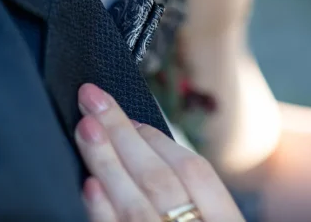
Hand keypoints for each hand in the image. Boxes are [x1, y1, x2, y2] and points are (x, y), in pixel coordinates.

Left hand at [76, 83, 244, 221]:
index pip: (195, 170)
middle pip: (159, 178)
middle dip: (122, 135)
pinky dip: (102, 211)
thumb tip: (151, 152)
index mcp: (225, 221)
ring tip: (85, 128)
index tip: (131, 116)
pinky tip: (88, 185)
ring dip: (106, 162)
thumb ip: (202, 200)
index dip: (159, 140)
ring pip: (134, 203)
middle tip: (93, 100)